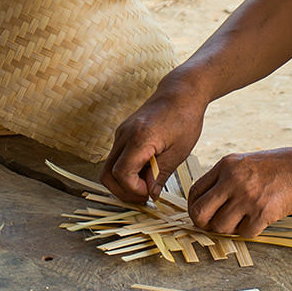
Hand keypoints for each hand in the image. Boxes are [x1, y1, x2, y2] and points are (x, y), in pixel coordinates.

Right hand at [100, 81, 206, 203]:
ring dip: (123, 182)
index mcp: (139, 138)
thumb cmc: (185, 119)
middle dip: (122, 191)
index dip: (133, 189)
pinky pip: (117, 158)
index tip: (150, 193)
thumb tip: (150, 195)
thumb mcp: (179, 151)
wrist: (181, 92)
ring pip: (109, 167)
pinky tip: (145, 173)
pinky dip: (126, 170)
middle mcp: (124, 135)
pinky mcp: (124, 133)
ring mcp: (121, 134)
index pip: (121, 174)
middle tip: (144, 198)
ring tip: (145, 187)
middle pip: (106, 174)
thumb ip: (161, 174)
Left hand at [186, 148, 291, 237]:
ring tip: (241, 220)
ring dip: (229, 229)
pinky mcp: (262, 212)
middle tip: (213, 225)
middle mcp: (233, 181)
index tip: (201, 214)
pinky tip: (258, 220)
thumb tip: (204, 204)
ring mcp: (247, 197)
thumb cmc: (274, 168)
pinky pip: (244, 233)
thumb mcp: (243, 163)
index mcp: (226, 166)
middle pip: (200, 213)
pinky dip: (249, 231)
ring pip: (221, 227)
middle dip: (204, 224)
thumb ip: (223, 179)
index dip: (194, 207)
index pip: (195, 192)